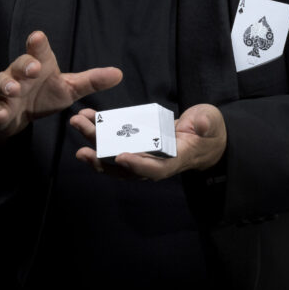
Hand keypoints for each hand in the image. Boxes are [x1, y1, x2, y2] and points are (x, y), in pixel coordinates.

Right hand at [0, 31, 121, 141]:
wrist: (12, 113)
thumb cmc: (42, 94)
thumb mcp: (68, 88)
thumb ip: (91, 81)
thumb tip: (119, 73)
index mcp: (39, 64)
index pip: (38, 50)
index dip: (38, 43)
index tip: (39, 36)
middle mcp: (20, 74)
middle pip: (20, 64)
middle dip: (25, 65)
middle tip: (34, 68)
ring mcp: (6, 91)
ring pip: (3, 83)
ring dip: (8, 85)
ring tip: (14, 90)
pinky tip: (3, 115)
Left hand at [70, 103, 226, 179]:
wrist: (204, 138)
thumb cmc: (209, 130)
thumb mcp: (211, 123)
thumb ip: (205, 124)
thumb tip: (199, 125)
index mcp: (175, 159)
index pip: (156, 168)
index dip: (139, 165)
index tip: (122, 157)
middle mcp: (155, 162)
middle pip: (127, 167)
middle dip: (104, 158)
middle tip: (83, 149)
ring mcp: (145, 155)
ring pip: (115, 158)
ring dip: (95, 146)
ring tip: (77, 128)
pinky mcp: (138, 145)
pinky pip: (116, 144)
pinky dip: (101, 135)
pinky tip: (87, 121)